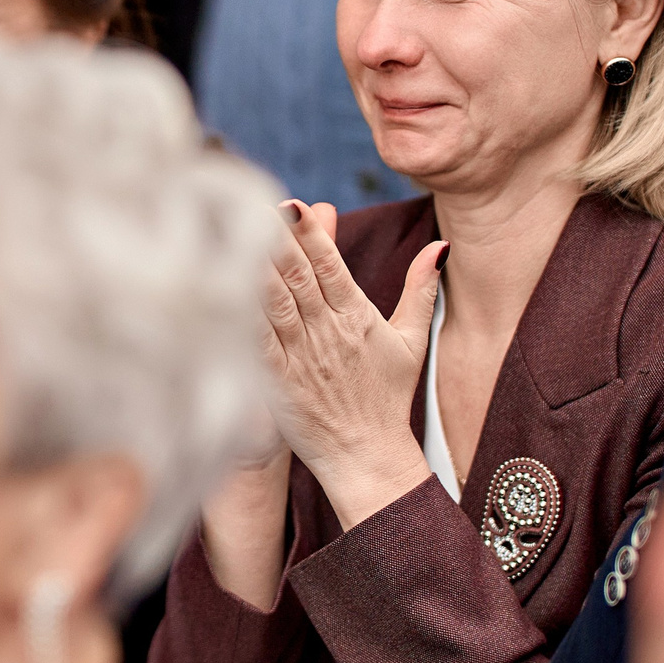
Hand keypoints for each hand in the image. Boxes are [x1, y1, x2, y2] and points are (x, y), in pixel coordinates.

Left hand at [262, 201, 445, 531]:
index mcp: (358, 318)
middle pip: (298, 277)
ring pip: (274, 303)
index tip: (294, 206)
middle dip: (278, 240)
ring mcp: (301, 357)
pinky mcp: (279, 381)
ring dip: (255, 268)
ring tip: (235, 234)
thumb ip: (421, 289)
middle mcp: (328, 333)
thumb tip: (440, 246)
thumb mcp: (413, 341)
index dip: (312, 235)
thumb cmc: (388, 399)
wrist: (367, 456)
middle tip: (256, 206)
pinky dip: (241, 315)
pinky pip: (256, 341)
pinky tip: (223, 289)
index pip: (331, 267)